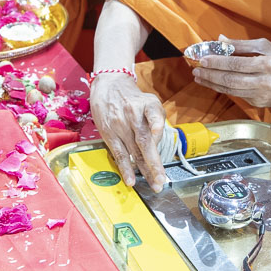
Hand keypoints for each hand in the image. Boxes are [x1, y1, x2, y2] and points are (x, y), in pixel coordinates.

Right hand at [90, 73, 167, 188]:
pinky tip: (130, 180)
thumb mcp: (149, 101)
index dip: (156, 123)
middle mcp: (132, 115)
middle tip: (161, 179)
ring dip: (144, 170)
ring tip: (153, 184)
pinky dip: (125, 168)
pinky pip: (119, 153)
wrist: (109, 86)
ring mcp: (119, 125)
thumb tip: (157, 145)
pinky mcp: (109, 133)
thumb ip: (157, 121)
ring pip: (134, 151)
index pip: (153, 113)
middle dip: (154, 162)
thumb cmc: (133, 99)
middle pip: (144, 141)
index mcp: (147, 105)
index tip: (158, 132)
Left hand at [193, 36, 270, 108]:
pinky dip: (222, 89)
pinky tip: (212, 83)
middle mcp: (262, 81)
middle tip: (196, 70)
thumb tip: (220, 39)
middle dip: (210, 75)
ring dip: (212, 84)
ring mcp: (259, 94)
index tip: (203, 59)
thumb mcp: (265, 46)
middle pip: (230, 80)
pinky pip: (236, 95)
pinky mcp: (257, 103)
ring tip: (199, 77)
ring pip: (230, 90)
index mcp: (266, 64)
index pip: (236, 64)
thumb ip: (241, 44)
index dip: (218, 62)